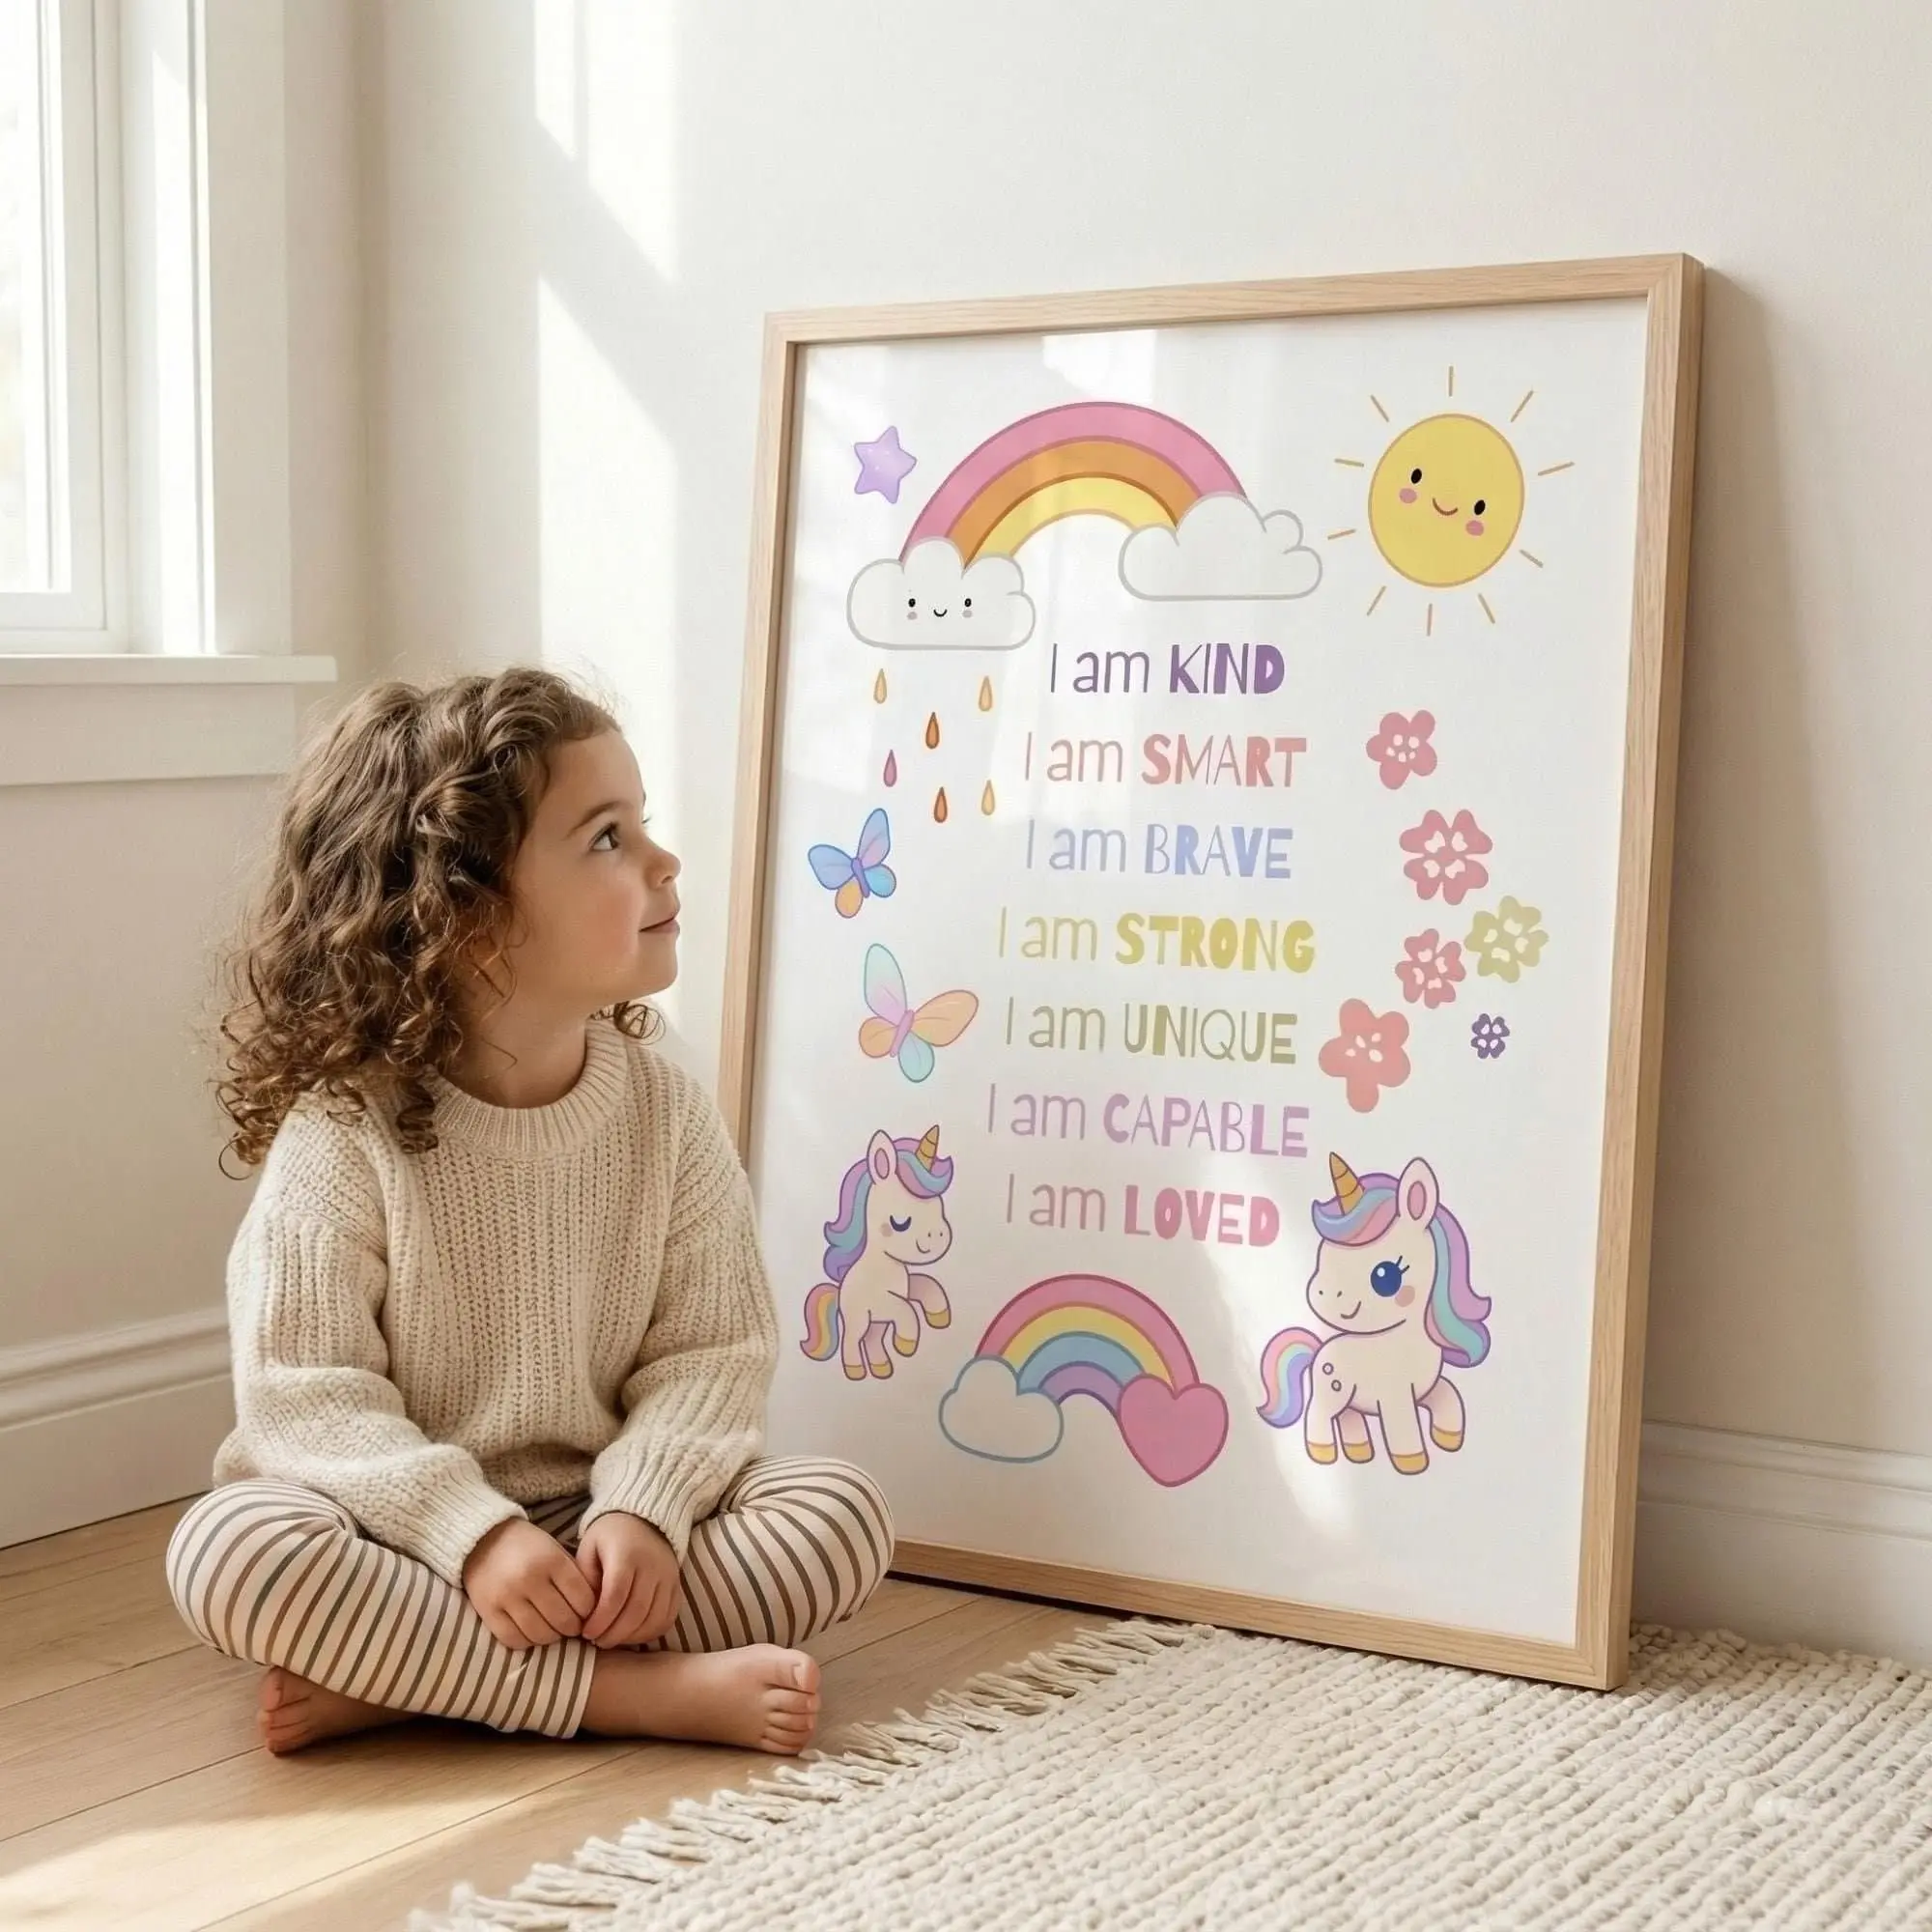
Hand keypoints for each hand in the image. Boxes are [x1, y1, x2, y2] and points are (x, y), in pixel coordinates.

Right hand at [461, 1518, 596, 1649]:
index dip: (590, 1611)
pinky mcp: (488, 1611)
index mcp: (551, 1560)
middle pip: (563, 1620)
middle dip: (573, 1627)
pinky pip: (514, 1639)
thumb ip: (573, 1577)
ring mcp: (506, 1596)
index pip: (583, 1599)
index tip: (587, 1613)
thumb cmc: (528, 1547)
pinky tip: (532, 1632)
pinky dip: (527, 1641)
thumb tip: (594, 1611)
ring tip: (553, 1629)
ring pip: (540, 1634)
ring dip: (552, 1637)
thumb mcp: (555, 1551)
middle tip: (572, 1625)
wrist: (484, 1539)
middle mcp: (529, 1578)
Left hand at [574, 1510, 683, 1647]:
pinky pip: (668, 1618)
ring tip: (611, 1639)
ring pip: (654, 1619)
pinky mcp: (677, 1586)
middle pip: (636, 1611)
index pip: (615, 1595)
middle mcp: (653, 1565)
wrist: (643, 1521)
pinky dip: (650, 1633)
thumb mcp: (589, 1548)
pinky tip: (632, 1635)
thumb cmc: (609, 1538)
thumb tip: (585, 1613)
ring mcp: (669, 1577)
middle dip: (614, 1634)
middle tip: (596, 1641)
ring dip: (631, 1637)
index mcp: (627, 1554)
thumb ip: (585, 1579)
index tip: (586, 1632)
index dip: (600, 1620)